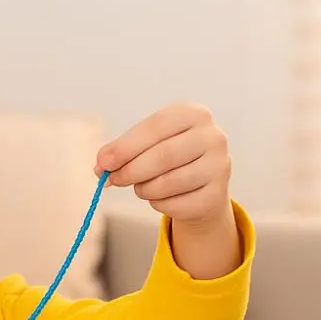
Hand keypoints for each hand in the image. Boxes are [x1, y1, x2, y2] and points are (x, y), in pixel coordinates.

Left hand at [94, 102, 231, 226]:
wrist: (200, 188)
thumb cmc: (167, 161)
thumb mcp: (146, 147)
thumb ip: (122, 153)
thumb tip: (101, 166)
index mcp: (193, 114)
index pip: (156, 127)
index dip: (126, 146)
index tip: (103, 162)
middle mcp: (213, 137)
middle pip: (163, 156)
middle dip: (131, 170)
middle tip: (112, 180)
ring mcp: (219, 166)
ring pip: (168, 183)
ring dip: (144, 189)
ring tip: (142, 187)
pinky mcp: (216, 195)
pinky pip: (175, 204)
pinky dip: (159, 204)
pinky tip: (162, 197)